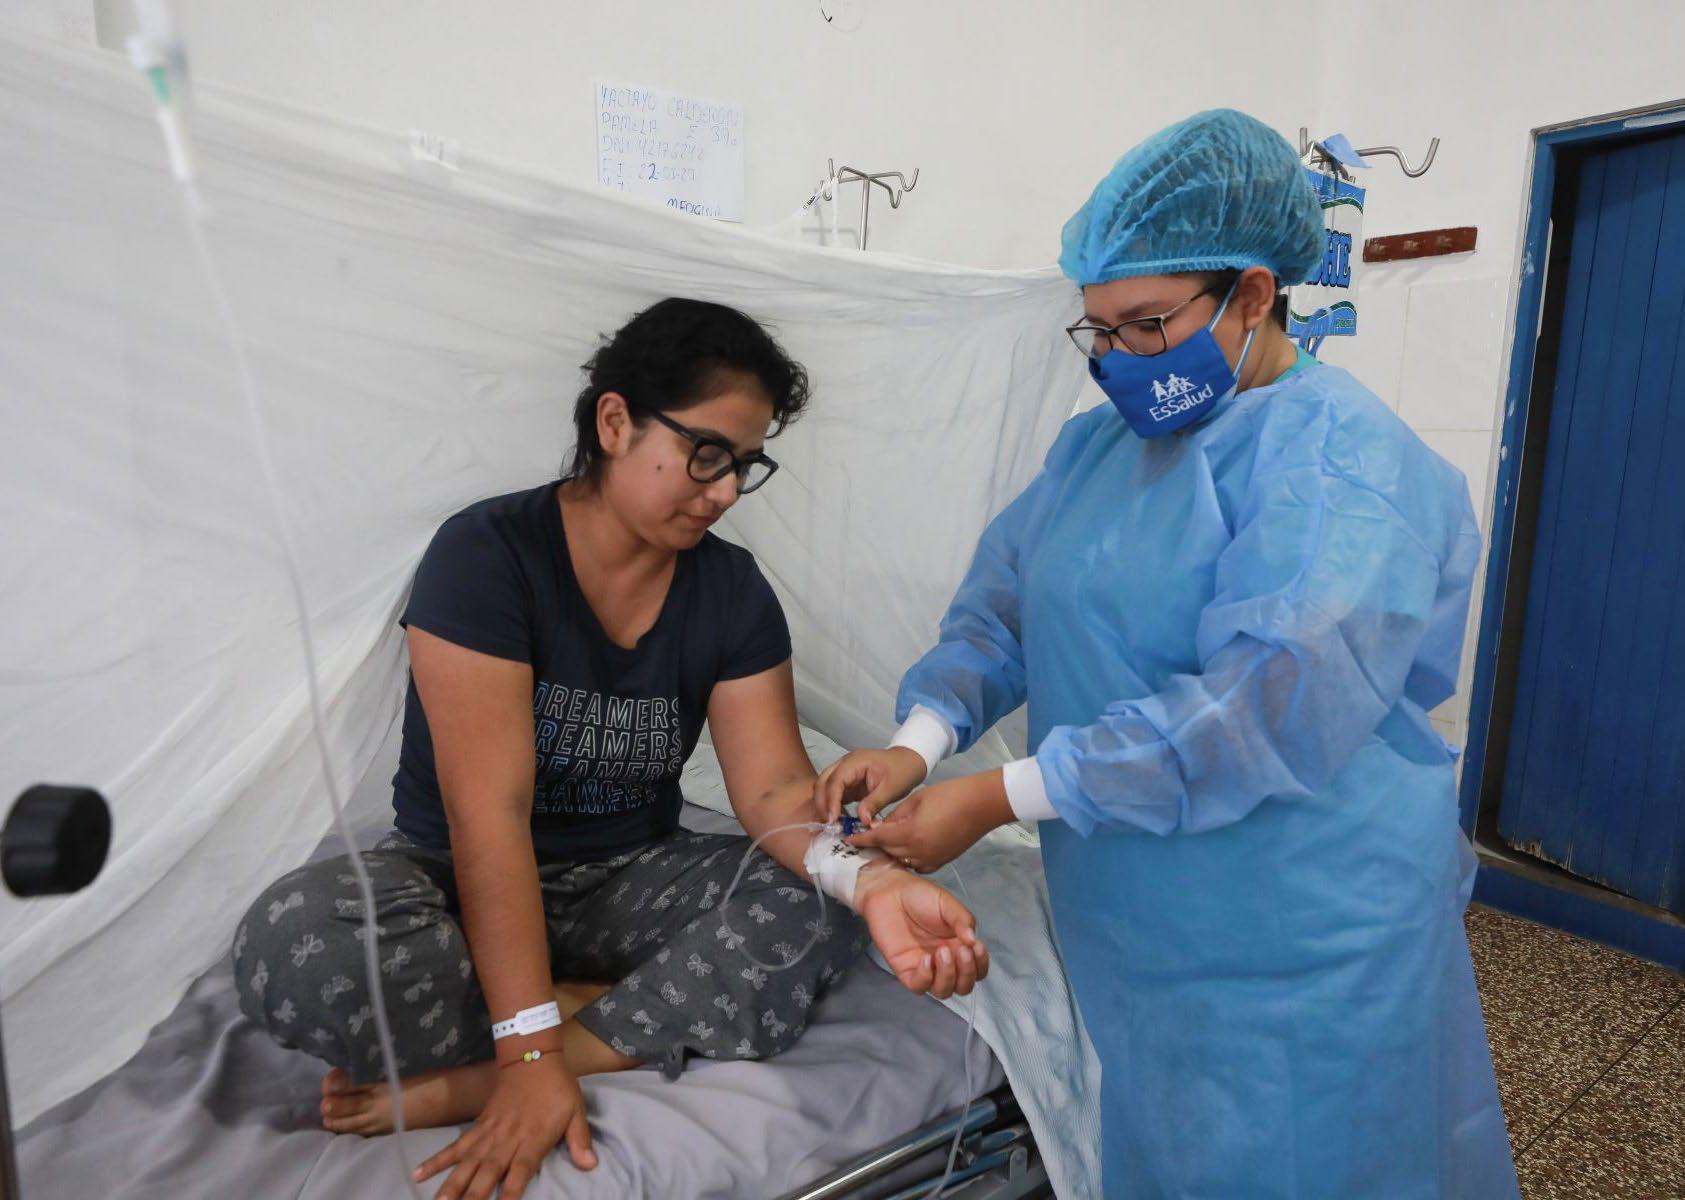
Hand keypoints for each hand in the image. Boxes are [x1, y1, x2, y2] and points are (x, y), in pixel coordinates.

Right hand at [415, 1053, 594, 1199]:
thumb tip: (590, 1166)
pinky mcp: (478, 1126)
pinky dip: (437, 1160)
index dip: (510, 1196)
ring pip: (467, 1164)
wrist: (532, 1057)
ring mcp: (489, 1134)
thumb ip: (579, 1141)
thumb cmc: (558, 1088)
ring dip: (452, 1185)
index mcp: (532, 1142)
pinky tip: (419, 1173)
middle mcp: (507, 1141)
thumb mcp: (576, 1112)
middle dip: (474, 1198)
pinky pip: (455, 1146)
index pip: (519, 1175)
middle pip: (487, 1175)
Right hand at [816, 747, 927, 823]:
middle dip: (822, 804)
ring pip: (824, 788)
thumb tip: (862, 821)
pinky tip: (838, 821)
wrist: (908, 762)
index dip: (831, 800)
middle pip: (822, 782)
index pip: (835, 780)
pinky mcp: (847, 783)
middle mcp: (845, 765)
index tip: (833, 819)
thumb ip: (874, 803)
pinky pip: (833, 794)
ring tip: (832, 825)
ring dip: (824, 806)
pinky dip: (832, 807)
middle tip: (829, 825)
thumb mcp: (891, 789)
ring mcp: (844, 773)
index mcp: (855, 762)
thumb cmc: (902, 771)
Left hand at [847, 770, 1011, 873]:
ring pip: (900, 860)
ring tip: (881, 842)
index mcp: (909, 834)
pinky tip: (904, 847)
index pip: (876, 838)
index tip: (847, 837)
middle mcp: (917, 853)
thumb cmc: (948, 795)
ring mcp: (930, 861)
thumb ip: (893, 817)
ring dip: (889, 852)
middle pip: (886, 852)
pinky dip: (906, 857)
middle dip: (874, 845)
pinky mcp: (940, 863)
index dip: (860, 838)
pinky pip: (915, 864)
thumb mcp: (915, 800)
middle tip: (862, 837)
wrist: (980, 805)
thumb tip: (879, 827)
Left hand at [855, 869, 989, 999]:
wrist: (890, 891)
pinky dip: (926, 977)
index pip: (977, 969)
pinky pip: (919, 987)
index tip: (977, 946)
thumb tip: (973, 940)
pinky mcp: (905, 970)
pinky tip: (926, 958)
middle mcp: (944, 961)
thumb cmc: (919, 896)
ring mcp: (925, 968)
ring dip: (948, 976)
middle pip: (963, 986)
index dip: (980, 964)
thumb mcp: (947, 904)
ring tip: (942, 951)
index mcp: (958, 947)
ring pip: (943, 991)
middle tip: (961, 951)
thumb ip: (963, 920)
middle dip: (967, 973)